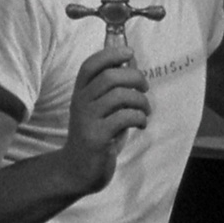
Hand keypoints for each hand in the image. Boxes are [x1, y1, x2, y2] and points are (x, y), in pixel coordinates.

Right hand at [63, 46, 150, 192]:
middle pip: (109, 77)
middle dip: (135, 77)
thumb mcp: (101, 108)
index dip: (110, 53)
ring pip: (119, 96)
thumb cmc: (96, 134)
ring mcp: (87, 120)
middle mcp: (81, 103)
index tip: (130, 53)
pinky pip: (124, 117)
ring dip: (141, 101)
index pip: (90, 65)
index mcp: (81, 92)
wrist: (78, 169)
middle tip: (145, 88)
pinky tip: (141, 124)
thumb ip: (114, 88)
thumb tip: (132, 62)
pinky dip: (140, 118)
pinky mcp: (96, 137)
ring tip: (145, 111)